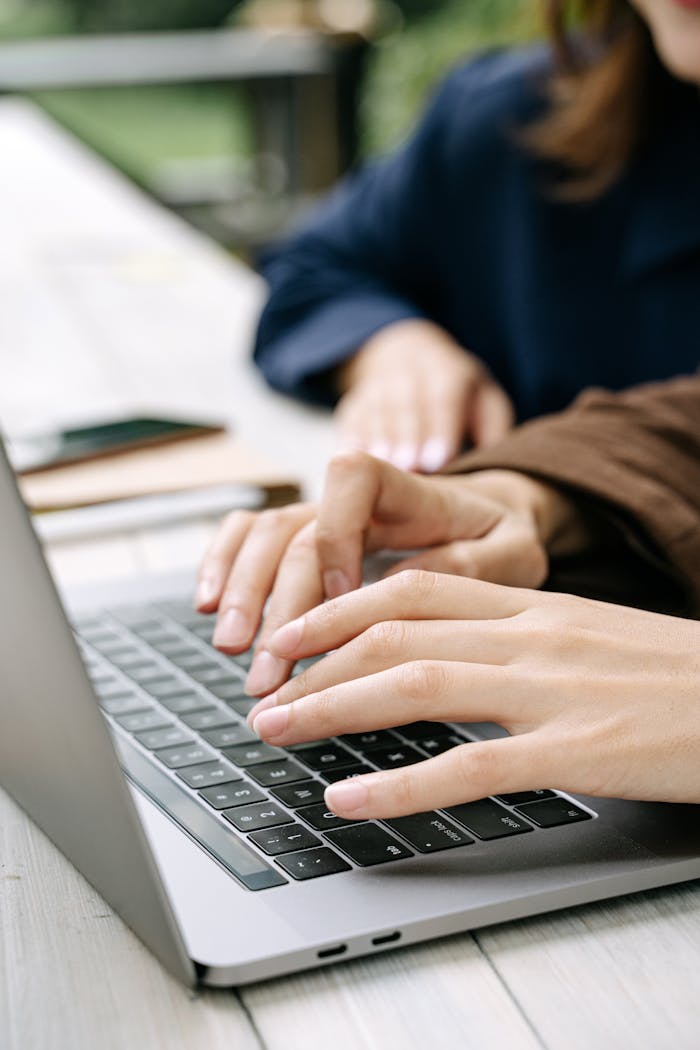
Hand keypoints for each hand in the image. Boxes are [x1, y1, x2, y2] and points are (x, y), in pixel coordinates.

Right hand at [196, 454, 588, 695]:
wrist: (486, 522)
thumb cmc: (500, 540)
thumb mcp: (513, 551)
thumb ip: (471, 563)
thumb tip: (406, 583)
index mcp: (407, 487)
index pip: (352, 478)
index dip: (337, 536)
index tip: (342, 598)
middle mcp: (354, 498)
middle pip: (298, 530)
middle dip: (276, 602)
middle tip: (268, 672)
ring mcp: (323, 516)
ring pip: (264, 536)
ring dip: (241, 592)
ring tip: (231, 650)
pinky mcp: (306, 538)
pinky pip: (249, 535)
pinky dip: (222, 564)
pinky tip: (204, 605)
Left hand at [248, 572, 699, 815]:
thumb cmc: (677, 676)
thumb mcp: (592, 633)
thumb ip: (520, 636)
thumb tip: (450, 648)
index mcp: (536, 604)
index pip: (415, 587)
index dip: (340, 605)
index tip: (291, 630)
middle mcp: (533, 634)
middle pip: (398, 629)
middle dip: (315, 657)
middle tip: (261, 686)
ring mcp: (553, 689)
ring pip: (417, 683)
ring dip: (334, 706)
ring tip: (276, 728)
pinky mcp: (578, 749)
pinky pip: (471, 766)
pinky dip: (400, 785)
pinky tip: (352, 800)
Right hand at [335, 319, 514, 471]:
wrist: (408, 356)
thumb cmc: (459, 397)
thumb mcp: (485, 403)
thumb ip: (491, 433)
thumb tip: (495, 472)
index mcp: (448, 371)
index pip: (444, 396)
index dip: (441, 427)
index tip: (439, 461)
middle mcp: (410, 371)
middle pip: (406, 402)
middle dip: (407, 435)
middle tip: (409, 468)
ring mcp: (377, 385)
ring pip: (375, 409)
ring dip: (377, 440)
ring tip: (381, 472)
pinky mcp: (354, 403)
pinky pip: (350, 421)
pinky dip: (351, 444)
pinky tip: (354, 469)